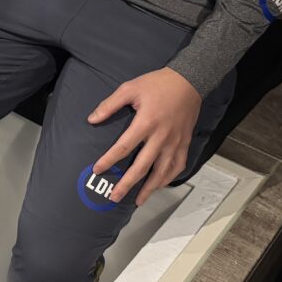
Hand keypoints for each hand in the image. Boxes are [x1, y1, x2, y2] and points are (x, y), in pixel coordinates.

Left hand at [87, 67, 201, 205]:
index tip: (98, 170)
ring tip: (138, 200)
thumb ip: (110, 104)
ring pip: (162, 171)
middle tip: (115, 197)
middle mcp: (161, 136)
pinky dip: (169, 178)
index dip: (109, 160)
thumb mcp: (130, 88)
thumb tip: (92, 119)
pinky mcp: (185, 143)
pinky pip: (178, 166)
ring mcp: (175, 142)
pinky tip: (159, 185)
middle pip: (142, 166)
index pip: (124, 147)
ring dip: (150, 188)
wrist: (189, 80)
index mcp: (146, 122)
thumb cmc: (157, 84)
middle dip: (127, 184)